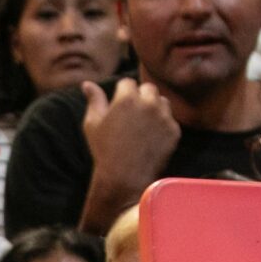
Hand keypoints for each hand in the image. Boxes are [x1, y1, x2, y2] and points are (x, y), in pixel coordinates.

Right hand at [82, 78, 180, 202]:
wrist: (124, 179)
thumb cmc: (105, 151)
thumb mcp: (93, 124)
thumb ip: (94, 100)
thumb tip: (86, 83)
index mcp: (126, 98)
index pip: (128, 82)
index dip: (122, 93)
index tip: (119, 107)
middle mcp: (148, 103)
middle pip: (148, 88)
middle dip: (141, 97)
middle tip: (132, 115)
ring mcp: (163, 117)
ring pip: (162, 101)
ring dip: (154, 108)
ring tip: (142, 126)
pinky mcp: (174, 130)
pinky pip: (170, 119)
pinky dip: (162, 125)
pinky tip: (150, 138)